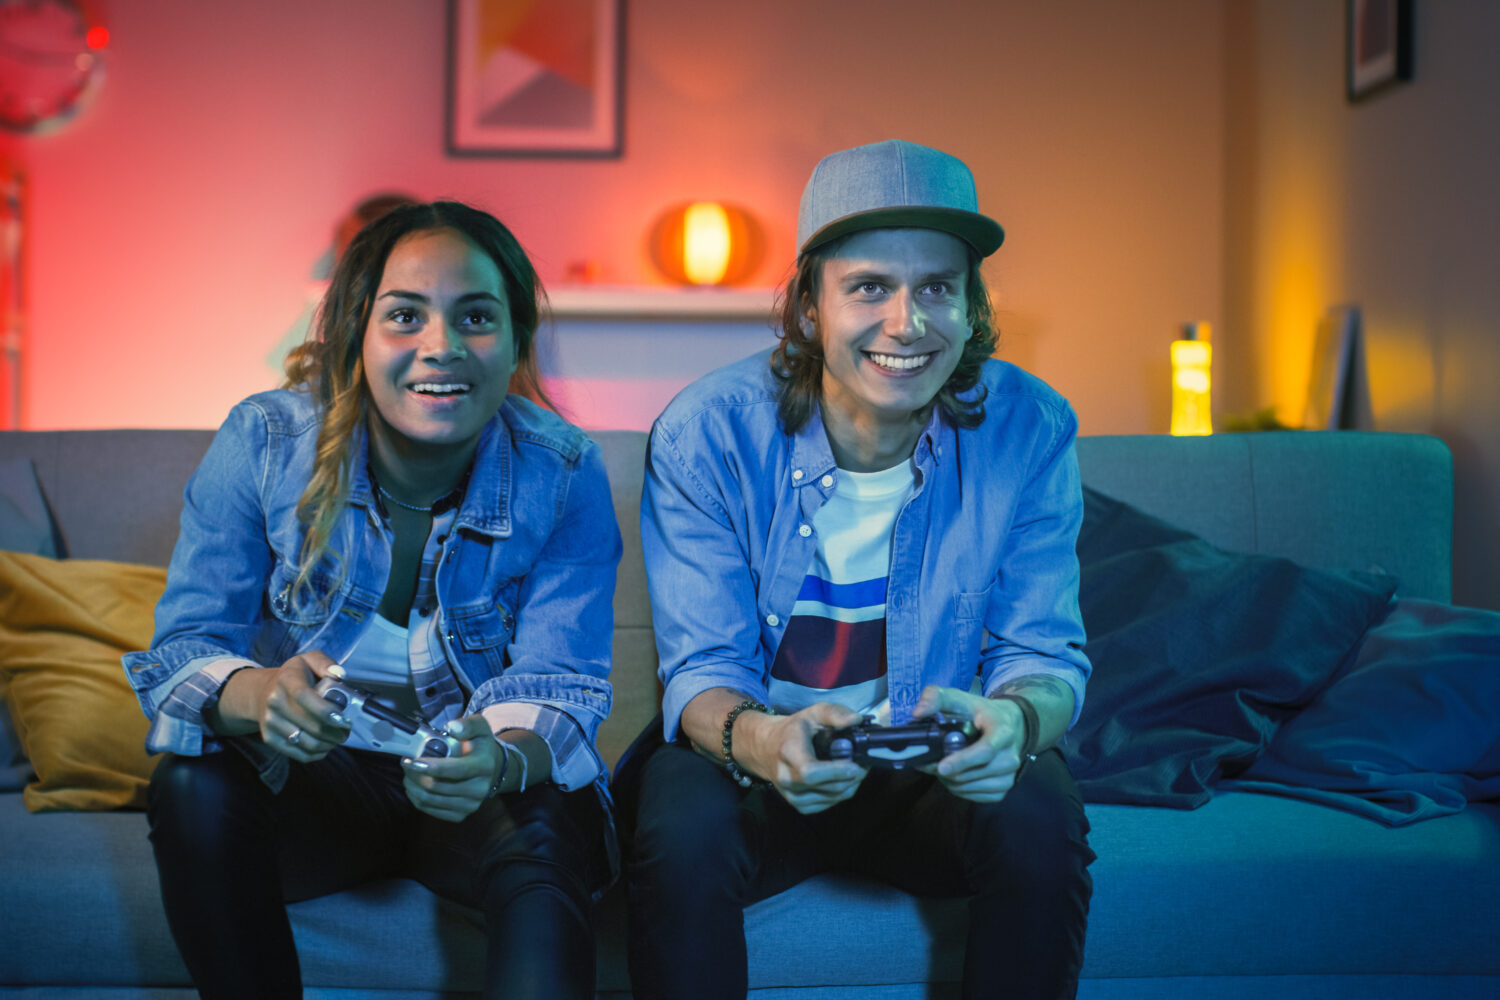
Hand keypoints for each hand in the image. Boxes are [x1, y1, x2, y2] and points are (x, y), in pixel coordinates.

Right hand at [248, 652, 350, 762]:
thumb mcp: (310, 660)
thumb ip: (326, 664)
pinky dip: (318, 753)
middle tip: (347, 729)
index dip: (326, 711)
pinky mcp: (270, 739)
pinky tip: (326, 745)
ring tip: (339, 737)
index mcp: (287, 680)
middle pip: (311, 725)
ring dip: (329, 744)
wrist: (263, 692)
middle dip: (336, 731)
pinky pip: (299, 754)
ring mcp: (270, 722)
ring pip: (307, 742)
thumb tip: (340, 675)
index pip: (305, 697)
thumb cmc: (295, 676)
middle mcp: (274, 702)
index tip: (343, 718)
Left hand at [400, 714, 504, 822]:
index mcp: (485, 766)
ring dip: (412, 785)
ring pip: (429, 799)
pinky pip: (429, 809)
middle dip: (414, 774)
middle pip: (437, 786)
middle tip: (406, 762)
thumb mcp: (479, 727)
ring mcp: (470, 805)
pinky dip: (416, 797)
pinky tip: (415, 785)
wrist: (491, 768)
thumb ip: (467, 724)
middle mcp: (480, 789)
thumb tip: (453, 727)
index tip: (412, 761)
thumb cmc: (479, 745)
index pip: (456, 770)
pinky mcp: (460, 815)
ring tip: (409, 772)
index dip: (432, 766)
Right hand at [737, 702, 868, 814]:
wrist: (765, 748)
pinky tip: (842, 780)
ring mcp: (791, 795)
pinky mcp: (798, 805)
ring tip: (855, 770)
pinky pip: (827, 804)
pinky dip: (841, 794)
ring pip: (831, 798)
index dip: (836, 772)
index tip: (856, 765)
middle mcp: (786, 778)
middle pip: (827, 788)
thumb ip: (834, 713)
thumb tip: (856, 720)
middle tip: (864, 763)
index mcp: (788, 753)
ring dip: (850, 786)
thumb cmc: (792, 729)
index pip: (811, 772)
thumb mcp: (812, 713)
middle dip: (851, 778)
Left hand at [913, 685, 1025, 802]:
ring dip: (951, 782)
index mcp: (1003, 731)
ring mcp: (1009, 775)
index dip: (962, 761)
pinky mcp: (1004, 789)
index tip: (941, 767)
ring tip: (941, 769)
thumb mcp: (959, 698)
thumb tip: (918, 713)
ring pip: (972, 787)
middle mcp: (1011, 756)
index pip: (985, 751)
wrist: (1009, 724)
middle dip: (948, 772)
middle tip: (929, 764)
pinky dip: (960, 790)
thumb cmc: (979, 712)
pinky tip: (953, 778)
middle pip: (975, 773)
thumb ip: (936, 697)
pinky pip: (977, 797)